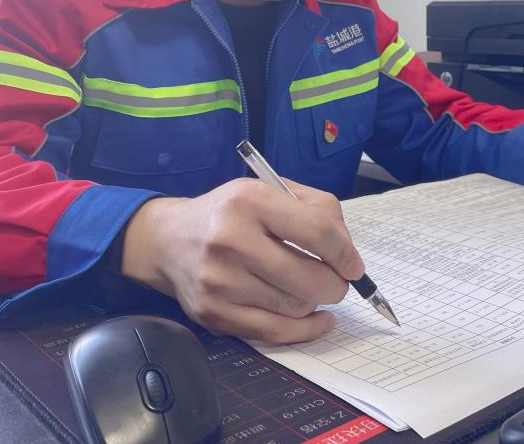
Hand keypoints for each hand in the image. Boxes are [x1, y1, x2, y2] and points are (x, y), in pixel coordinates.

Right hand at [120, 177, 364, 342]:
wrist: (169, 240)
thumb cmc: (229, 213)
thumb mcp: (268, 190)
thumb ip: (315, 208)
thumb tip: (347, 250)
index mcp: (249, 201)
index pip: (316, 231)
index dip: (345, 252)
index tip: (354, 264)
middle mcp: (231, 240)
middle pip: (309, 277)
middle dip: (336, 284)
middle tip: (338, 280)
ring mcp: (220, 281)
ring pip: (295, 307)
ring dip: (315, 302)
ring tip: (312, 288)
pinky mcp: (215, 313)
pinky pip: (275, 333)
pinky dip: (305, 330)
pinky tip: (318, 319)